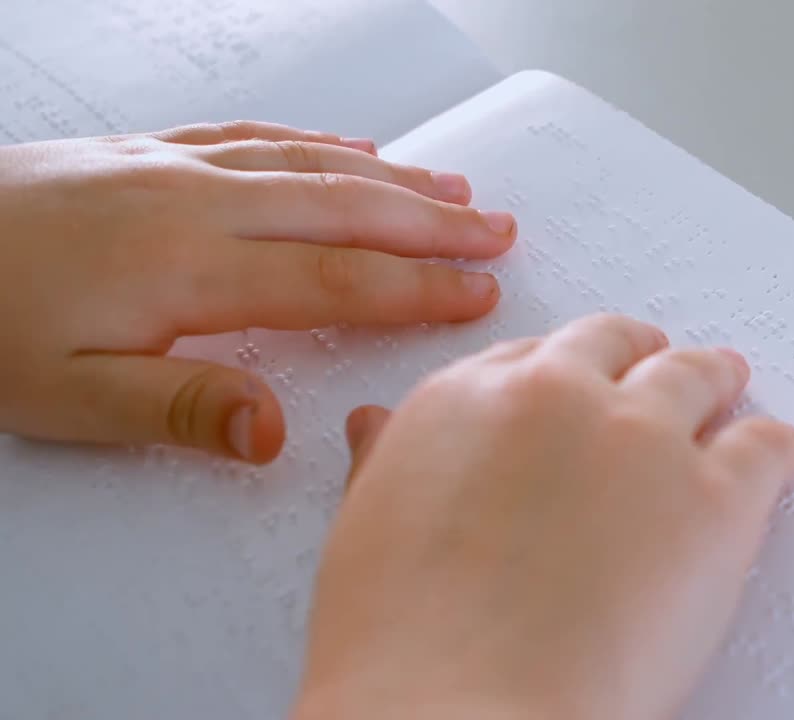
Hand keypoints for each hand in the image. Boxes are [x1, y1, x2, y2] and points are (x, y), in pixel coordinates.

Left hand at [0, 121, 515, 462]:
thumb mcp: (70, 399)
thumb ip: (181, 410)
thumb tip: (274, 431)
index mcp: (189, 269)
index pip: (335, 280)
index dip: (417, 289)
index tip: (478, 295)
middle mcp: (199, 204)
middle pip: (344, 209)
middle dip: (432, 224)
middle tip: (498, 232)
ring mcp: (178, 166)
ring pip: (311, 165)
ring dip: (392, 177)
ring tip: (454, 187)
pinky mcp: (154, 149)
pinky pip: (258, 134)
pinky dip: (320, 141)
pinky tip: (353, 146)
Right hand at [294, 314, 793, 719]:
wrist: (460, 716)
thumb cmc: (402, 650)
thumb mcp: (368, 529)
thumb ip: (392, 462)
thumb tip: (378, 427)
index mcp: (466, 400)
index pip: (534, 356)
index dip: (569, 371)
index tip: (585, 380)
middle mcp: (555, 398)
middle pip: (615, 348)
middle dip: (640, 357)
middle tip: (660, 368)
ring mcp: (641, 438)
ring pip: (696, 377)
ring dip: (713, 379)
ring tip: (727, 384)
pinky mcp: (715, 497)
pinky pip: (764, 447)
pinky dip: (774, 449)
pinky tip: (776, 454)